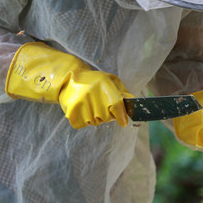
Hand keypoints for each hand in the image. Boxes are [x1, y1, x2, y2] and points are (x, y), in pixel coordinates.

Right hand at [5, 42, 132, 128]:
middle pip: (107, 117)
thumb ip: (122, 92)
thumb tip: (134, 103)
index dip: (121, 116)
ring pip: (96, 122)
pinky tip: (82, 109)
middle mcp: (92, 92)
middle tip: (100, 105)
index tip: (124, 122)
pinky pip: (83, 124)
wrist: (68, 79)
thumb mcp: (110, 80)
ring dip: (95, 117)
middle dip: (107, 115)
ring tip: (90, 105)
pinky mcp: (72, 111)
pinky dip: (84, 120)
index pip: (117, 105)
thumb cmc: (94, 81)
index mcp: (104, 83)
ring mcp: (81, 102)